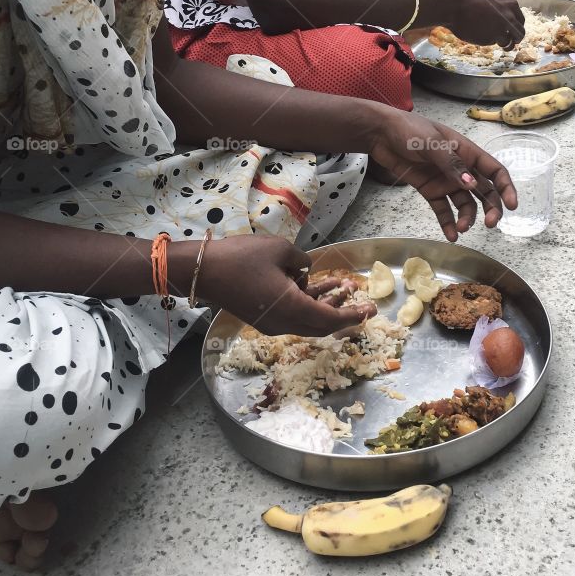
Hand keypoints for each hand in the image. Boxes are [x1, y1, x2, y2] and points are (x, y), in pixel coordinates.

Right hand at [191, 235, 375, 335]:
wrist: (203, 271)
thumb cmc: (242, 259)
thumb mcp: (281, 250)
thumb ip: (303, 261)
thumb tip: (308, 269)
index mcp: (292, 309)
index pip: (331, 319)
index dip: (353, 315)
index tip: (371, 310)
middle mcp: (284, 323)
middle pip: (322, 325)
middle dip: (345, 313)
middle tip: (364, 303)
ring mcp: (272, 323)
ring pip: (308, 318)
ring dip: (325, 303)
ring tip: (342, 284)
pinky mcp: (263, 317)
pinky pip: (294, 313)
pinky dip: (308, 302)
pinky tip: (315, 282)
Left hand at [369, 115, 517, 240]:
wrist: (380, 134)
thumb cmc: (408, 130)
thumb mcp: (432, 143)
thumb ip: (452, 164)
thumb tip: (472, 184)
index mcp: (467, 152)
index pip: (495, 171)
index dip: (506, 187)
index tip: (513, 206)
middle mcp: (461, 168)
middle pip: (484, 191)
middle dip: (491, 208)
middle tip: (490, 224)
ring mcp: (445, 181)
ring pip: (465, 203)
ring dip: (467, 217)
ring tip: (461, 229)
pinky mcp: (430, 191)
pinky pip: (444, 209)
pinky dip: (448, 223)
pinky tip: (451, 235)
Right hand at [446, 0, 524, 47]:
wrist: (454, 4)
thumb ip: (501, 8)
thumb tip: (504, 17)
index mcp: (511, 4)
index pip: (521, 20)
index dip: (516, 27)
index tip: (513, 31)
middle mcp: (510, 17)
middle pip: (520, 33)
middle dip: (516, 39)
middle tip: (511, 43)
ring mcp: (502, 28)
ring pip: (508, 41)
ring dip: (505, 44)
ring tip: (500, 45)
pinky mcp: (491, 38)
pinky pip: (493, 43)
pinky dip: (489, 41)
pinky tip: (480, 35)